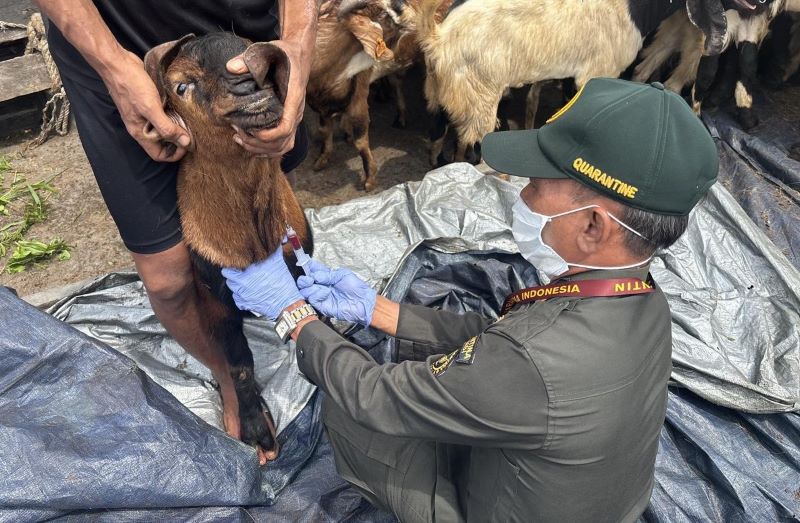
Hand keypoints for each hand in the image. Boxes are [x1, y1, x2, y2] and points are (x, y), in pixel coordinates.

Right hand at [103, 50, 190, 161]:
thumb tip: (185, 142)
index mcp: (140, 132)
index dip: (174, 154)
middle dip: (177, 140)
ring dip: (176, 126)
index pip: (158, 154)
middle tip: (191, 131)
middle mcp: (142, 126)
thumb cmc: (131, 85)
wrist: (118, 63)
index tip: (187, 144)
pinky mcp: (147, 103)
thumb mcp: (151, 108)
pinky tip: (180, 108)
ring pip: (163, 128)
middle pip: (162, 143)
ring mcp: (144, 114)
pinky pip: (162, 114)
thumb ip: (166, 127)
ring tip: (188, 120)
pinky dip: (171, 114)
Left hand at [222, 246, 303, 320]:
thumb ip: (274, 249)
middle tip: (241, 273)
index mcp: (249, 270)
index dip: (233, 265)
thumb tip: (277, 239)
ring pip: (232, 288)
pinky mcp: (245, 303)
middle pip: (228, 277)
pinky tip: (249, 293)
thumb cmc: (283, 284)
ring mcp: (243, 294)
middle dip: (234, 275)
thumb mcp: (279, 263)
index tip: (237, 264)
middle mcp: (243, 282)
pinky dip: (241, 297)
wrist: (286, 303)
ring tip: (246, 282)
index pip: (230, 267)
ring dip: (237, 285)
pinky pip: (237, 299)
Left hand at [227, 40, 308, 156]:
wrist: (299, 55)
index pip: (285, 127)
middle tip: (237, 133)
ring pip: (283, 146)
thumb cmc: (283, 53)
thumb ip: (249, 58)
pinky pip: (283, 143)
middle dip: (258, 143)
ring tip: (240, 140)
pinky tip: (251, 144)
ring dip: (262, 149)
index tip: (250, 131)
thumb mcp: (267, 50)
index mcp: (293, 98)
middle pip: (282, 142)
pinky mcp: (289, 120)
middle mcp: (296, 112)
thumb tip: (230, 68)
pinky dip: (268, 149)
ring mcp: (294, 118)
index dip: (268, 135)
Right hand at [297, 259, 376, 325]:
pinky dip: (317, 294)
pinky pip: (313, 299)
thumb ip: (327, 274)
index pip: (312, 271)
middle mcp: (321, 286)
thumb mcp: (342, 274)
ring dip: (308, 286)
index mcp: (326, 277)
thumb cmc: (356, 287)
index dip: (307, 267)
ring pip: (305, 291)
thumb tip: (314, 275)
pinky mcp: (322, 306)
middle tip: (309, 278)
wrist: (363, 301)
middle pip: (304, 282)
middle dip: (304, 279)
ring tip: (315, 284)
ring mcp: (321, 296)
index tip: (304, 263)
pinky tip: (325, 292)